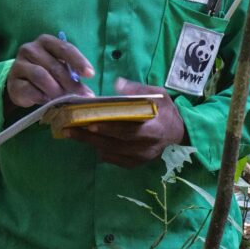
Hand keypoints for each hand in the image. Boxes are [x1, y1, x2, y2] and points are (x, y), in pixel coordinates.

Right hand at [5, 34, 94, 110]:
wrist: (21, 84)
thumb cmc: (47, 73)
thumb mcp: (60, 69)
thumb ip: (72, 75)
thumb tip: (87, 93)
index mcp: (46, 42)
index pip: (65, 48)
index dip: (79, 61)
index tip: (90, 74)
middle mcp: (30, 49)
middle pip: (54, 65)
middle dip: (70, 82)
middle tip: (82, 95)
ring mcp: (19, 65)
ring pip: (41, 76)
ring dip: (56, 90)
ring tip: (65, 99)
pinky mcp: (12, 82)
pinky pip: (28, 89)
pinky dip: (41, 96)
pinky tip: (48, 100)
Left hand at [67, 78, 184, 168]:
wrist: (179, 134)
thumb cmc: (167, 112)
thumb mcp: (160, 95)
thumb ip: (139, 90)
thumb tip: (117, 84)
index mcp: (154, 129)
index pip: (129, 131)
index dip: (110, 128)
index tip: (90, 123)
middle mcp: (146, 148)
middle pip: (115, 144)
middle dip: (91, 137)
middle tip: (70, 130)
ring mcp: (140, 158)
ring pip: (111, 153)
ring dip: (91, 143)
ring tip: (73, 134)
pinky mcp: (135, 164)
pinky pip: (114, 159)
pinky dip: (101, 150)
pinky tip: (91, 141)